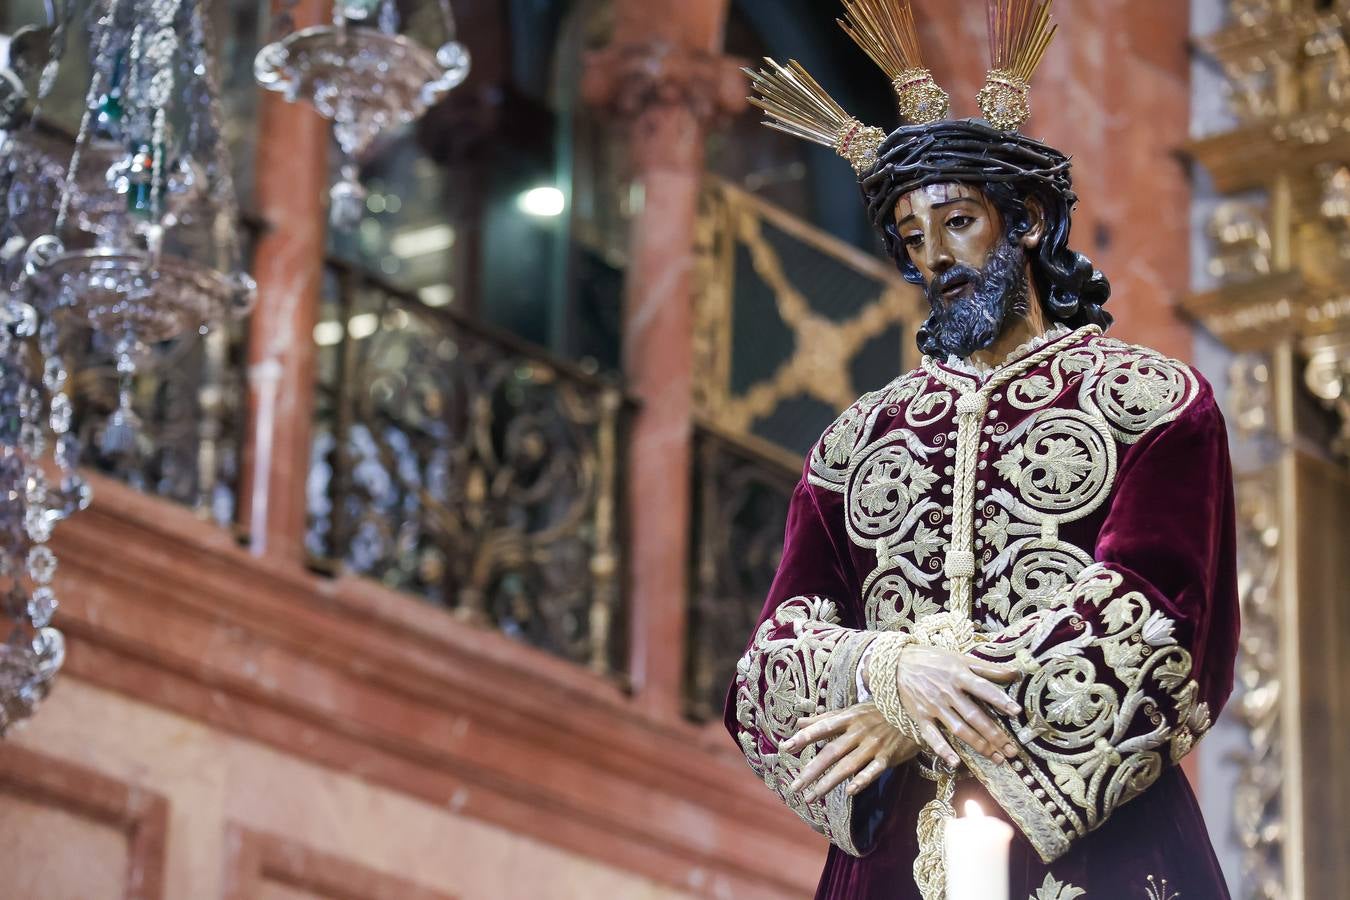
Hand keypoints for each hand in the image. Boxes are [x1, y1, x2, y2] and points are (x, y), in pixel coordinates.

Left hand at [779, 704, 920, 802]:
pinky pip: (873, 770)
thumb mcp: (852, 710)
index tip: (786, 747)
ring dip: (828, 783)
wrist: (913, 714)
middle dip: (811, 770)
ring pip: (847, 766)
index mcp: (848, 718)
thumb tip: (799, 721)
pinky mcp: (888, 757)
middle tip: (794, 786)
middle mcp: (858, 732)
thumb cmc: (878, 712)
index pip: (822, 727)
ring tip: (811, 797)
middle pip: (831, 752)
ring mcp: (873, 745)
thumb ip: (825, 718)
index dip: (805, 737)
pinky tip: (849, 792)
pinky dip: (862, 780)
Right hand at [883, 645, 1022, 767]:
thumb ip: (987, 667)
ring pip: (959, 729)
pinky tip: (955, 762)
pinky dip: (942, 749)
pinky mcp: (920, 716)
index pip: (983, 689)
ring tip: (996, 758)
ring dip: (979, 745)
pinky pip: (932, 735)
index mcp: (958, 675)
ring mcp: (933, 706)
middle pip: (975, 716)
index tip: (1016, 712)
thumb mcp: (959, 658)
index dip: (1000, 700)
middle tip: (1011, 750)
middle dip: (995, 734)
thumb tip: (1015, 672)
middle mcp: (947, 692)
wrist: (896, 662)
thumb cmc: (932, 659)